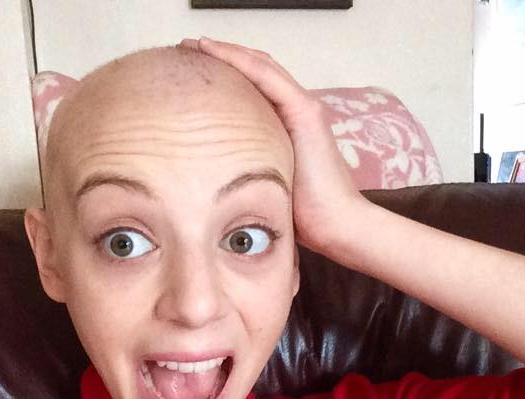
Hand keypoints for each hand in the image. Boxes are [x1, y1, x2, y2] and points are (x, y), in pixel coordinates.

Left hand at [179, 37, 369, 256]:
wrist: (338, 227)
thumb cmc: (304, 218)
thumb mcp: (267, 186)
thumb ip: (247, 171)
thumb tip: (206, 177)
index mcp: (290, 126)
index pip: (255, 88)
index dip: (226, 74)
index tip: (191, 72)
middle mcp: (299, 111)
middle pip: (257, 71)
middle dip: (223, 57)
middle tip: (187, 50)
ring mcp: (304, 109)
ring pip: (262, 67)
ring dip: (227, 52)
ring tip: (195, 45)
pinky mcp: (306, 113)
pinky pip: (268, 76)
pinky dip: (240, 61)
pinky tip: (214, 52)